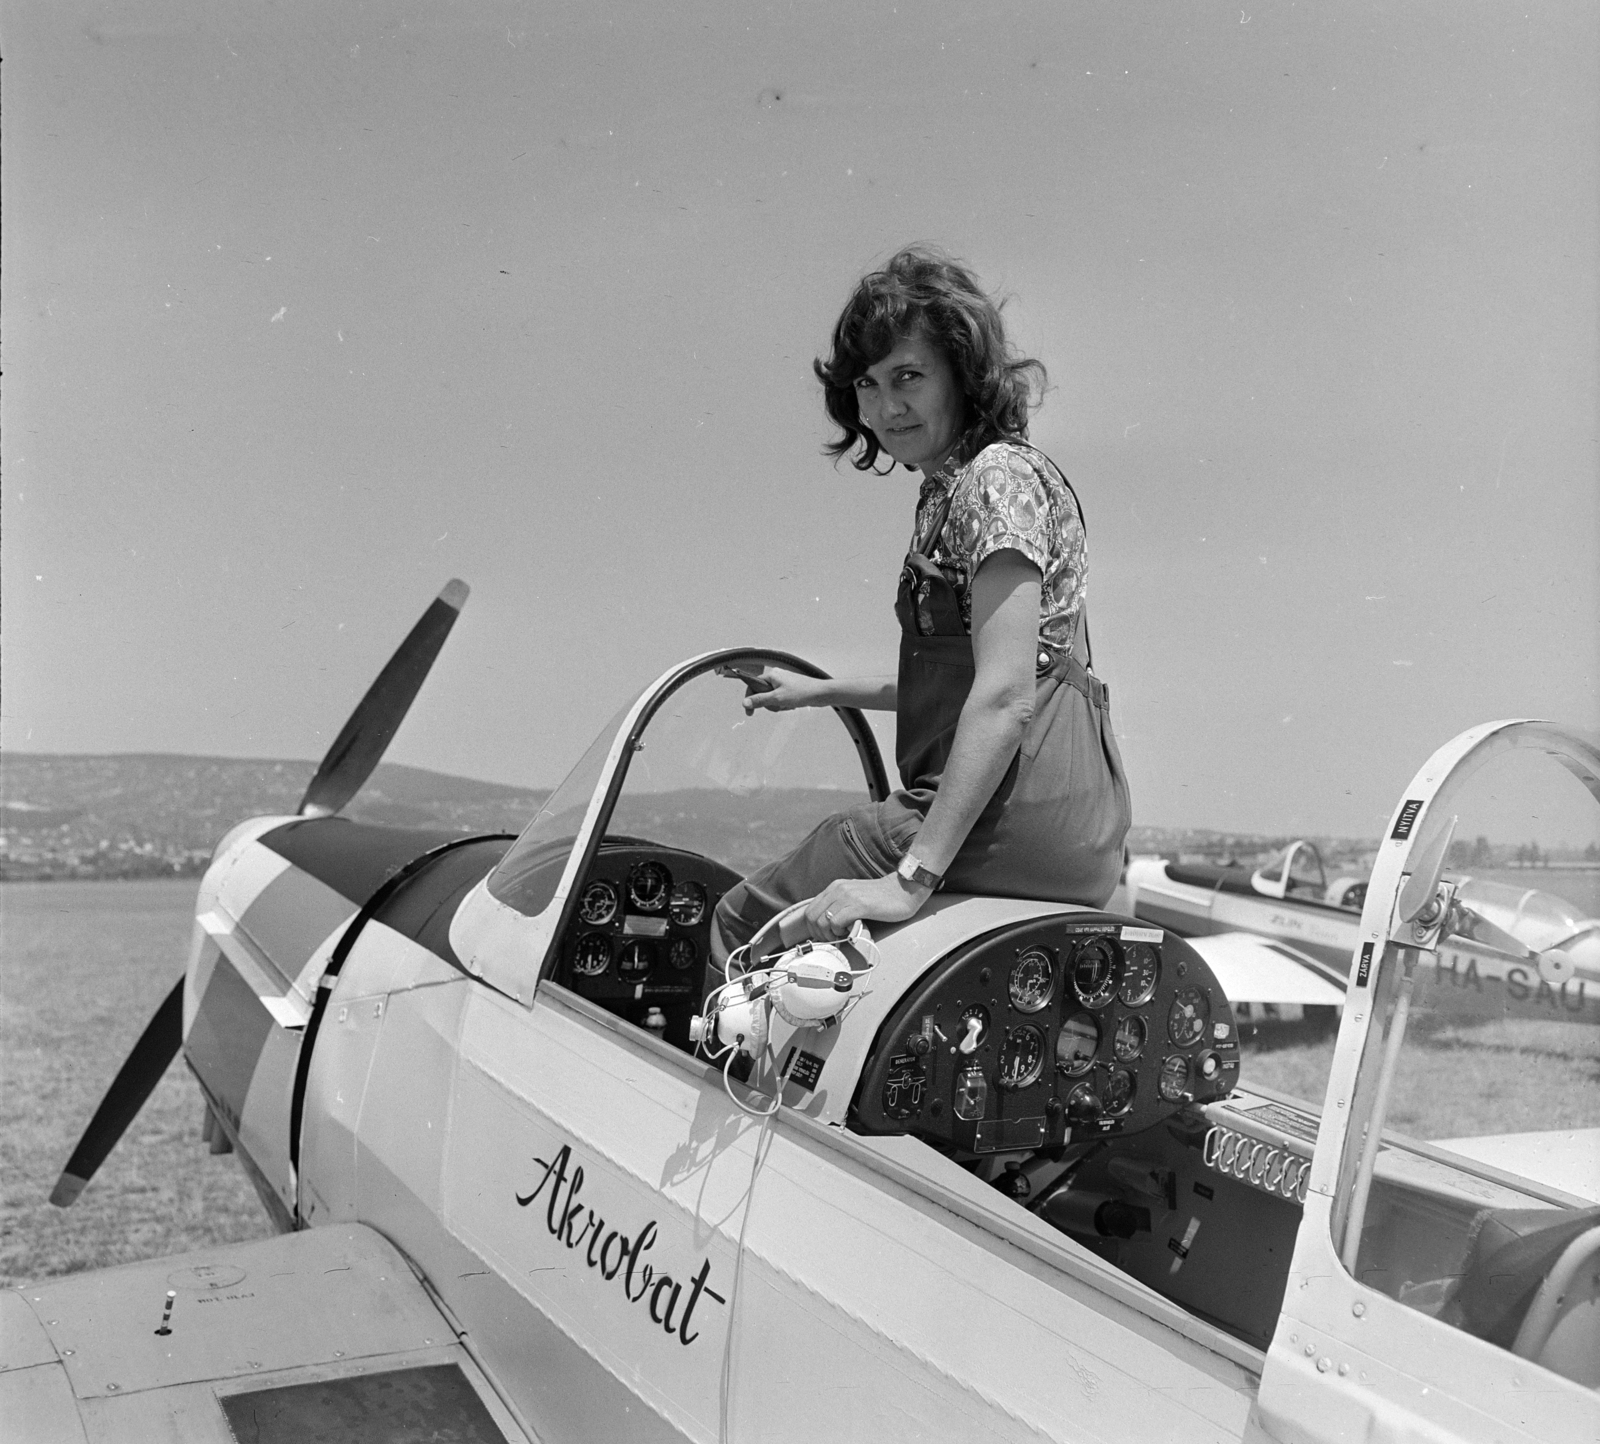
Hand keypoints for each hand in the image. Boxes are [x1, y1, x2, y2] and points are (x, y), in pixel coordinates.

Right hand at [717, 664, 824, 715]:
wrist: (820, 693)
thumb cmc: (802, 692)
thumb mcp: (777, 698)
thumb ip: (760, 700)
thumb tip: (745, 702)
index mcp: (772, 674)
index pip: (753, 685)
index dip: (750, 698)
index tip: (749, 711)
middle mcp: (776, 677)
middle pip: (762, 693)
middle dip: (768, 703)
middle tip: (777, 706)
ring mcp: (783, 683)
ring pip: (772, 698)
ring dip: (777, 705)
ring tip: (787, 705)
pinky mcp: (789, 689)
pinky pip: (780, 699)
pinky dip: (784, 704)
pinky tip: (792, 705)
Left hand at [798, 873, 931, 942]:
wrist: (903, 890)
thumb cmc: (881, 898)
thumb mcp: (854, 897)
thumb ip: (839, 906)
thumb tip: (826, 924)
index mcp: (835, 887)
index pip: (810, 910)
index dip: (813, 928)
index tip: (825, 937)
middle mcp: (838, 889)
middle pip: (812, 917)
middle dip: (819, 934)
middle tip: (833, 940)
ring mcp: (848, 896)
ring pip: (822, 921)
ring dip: (830, 935)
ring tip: (843, 936)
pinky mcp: (859, 905)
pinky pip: (836, 922)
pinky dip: (839, 932)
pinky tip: (850, 932)